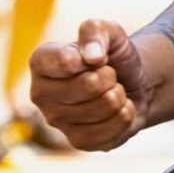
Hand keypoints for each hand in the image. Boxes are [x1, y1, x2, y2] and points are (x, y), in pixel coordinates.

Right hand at [29, 21, 150, 151]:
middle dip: (111, 77)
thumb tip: (92, 56)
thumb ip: (96, 31)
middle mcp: (40, 94)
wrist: (133, 86)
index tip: (97, 57)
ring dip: (119, 96)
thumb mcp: (110, 32)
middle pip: (90, 84)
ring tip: (112, 92)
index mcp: (41, 62)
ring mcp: (56, 121)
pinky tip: (117, 110)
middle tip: (109, 76)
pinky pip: (112, 129)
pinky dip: (125, 116)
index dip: (93, 57)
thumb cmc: (113, 57)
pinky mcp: (77, 141)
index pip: (66, 61)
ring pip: (105, 106)